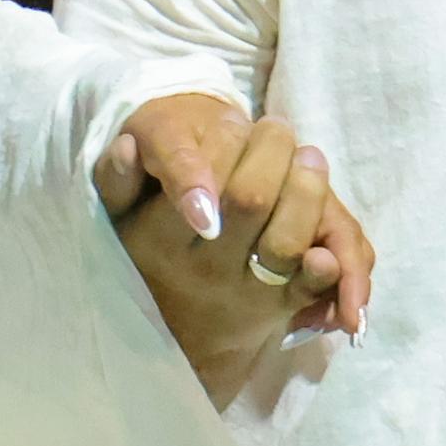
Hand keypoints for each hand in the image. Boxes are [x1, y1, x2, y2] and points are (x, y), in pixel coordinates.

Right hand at [98, 93, 373, 404]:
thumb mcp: (121, 218)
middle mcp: (201, 269)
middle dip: (274, 153)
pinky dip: (328, 265)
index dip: (228, 145)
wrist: (178, 328)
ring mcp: (242, 292)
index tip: (237, 117)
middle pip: (249, 200)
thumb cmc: (153, 247)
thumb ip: (117, 182)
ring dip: (307, 190)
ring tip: (308, 157)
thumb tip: (127, 147)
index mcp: (158, 241)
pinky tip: (326, 238)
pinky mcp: (277, 309)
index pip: (199, 185)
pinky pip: (308, 287)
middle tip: (279, 127)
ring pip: (286, 240)